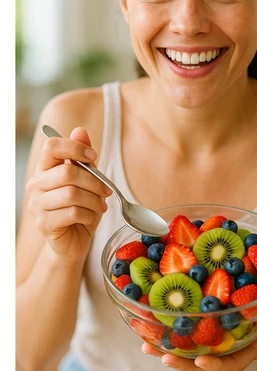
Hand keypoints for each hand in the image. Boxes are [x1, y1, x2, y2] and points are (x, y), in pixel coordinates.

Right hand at [26, 127, 111, 262]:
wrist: (73, 240)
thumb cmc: (80, 207)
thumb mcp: (87, 180)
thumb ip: (83, 157)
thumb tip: (80, 130)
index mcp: (44, 169)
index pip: (52, 146)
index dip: (75, 148)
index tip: (93, 157)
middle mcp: (35, 184)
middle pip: (67, 172)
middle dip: (94, 181)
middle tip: (107, 191)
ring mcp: (37, 205)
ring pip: (72, 194)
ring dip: (94, 200)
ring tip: (100, 206)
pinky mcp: (44, 223)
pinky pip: (72, 213)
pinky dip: (88, 215)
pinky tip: (90, 217)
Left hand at [141, 288, 256, 370]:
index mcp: (249, 346)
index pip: (233, 364)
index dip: (217, 366)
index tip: (201, 360)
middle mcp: (229, 344)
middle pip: (204, 362)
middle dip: (182, 363)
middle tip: (163, 357)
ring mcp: (215, 334)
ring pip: (190, 348)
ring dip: (168, 349)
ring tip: (147, 345)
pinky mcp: (204, 319)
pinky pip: (186, 329)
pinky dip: (168, 329)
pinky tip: (150, 324)